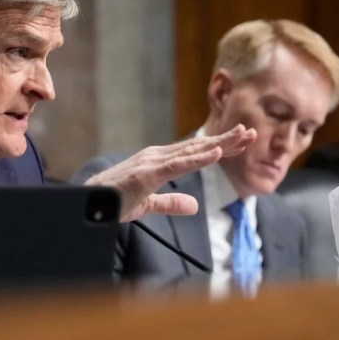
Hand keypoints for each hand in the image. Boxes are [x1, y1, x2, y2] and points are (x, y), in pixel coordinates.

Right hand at [85, 124, 255, 221]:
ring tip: (241, 137)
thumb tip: (194, 206)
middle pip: (198, 146)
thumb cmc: (112, 201)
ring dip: (218, 143)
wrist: (87, 202)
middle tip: (251, 132)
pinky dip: (198, 158)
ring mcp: (152, 162)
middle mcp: (157, 156)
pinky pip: (178, 165)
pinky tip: (216, 153)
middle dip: (226, 139)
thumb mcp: (148, 205)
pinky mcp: (147, 173)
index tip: (241, 142)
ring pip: (192, 151)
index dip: (219, 146)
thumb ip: (170, 203)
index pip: (194, 152)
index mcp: (158, 161)